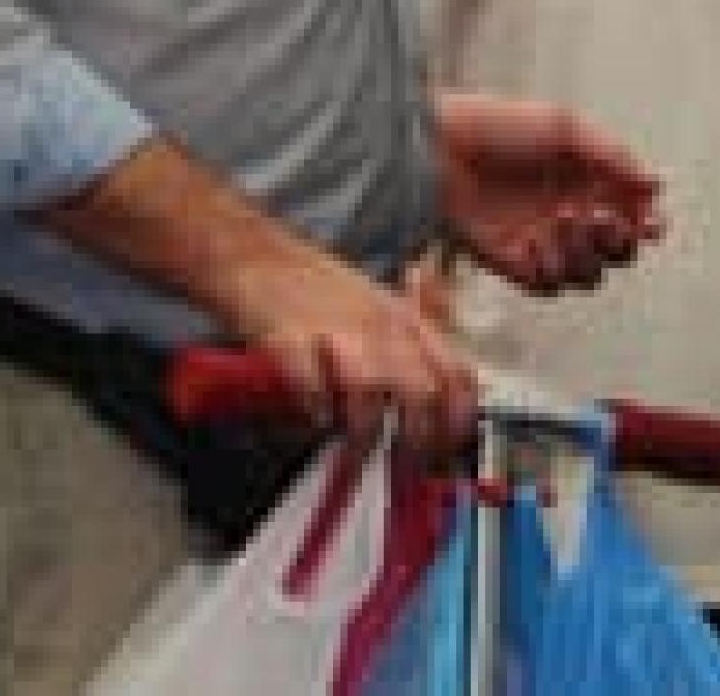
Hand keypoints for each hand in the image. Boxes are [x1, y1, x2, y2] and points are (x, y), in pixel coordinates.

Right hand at [206, 232, 483, 465]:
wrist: (261, 257)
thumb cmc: (323, 290)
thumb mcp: (383, 309)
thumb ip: (412, 349)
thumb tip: (440, 409)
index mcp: (408, 320)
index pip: (458, 375)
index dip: (459, 422)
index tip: (446, 452)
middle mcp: (381, 326)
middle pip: (422, 392)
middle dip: (417, 440)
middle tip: (401, 462)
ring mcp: (338, 332)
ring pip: (370, 394)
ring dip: (363, 433)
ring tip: (352, 450)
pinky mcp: (292, 342)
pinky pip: (312, 388)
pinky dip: (316, 412)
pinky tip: (314, 415)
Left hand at [430, 93, 660, 298]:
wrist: (440, 154)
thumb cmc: (501, 129)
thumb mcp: (565, 129)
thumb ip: (614, 157)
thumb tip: (657, 184)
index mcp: (589, 179)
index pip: (634, 213)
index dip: (648, 222)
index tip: (653, 222)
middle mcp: (572, 214)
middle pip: (619, 251)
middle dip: (622, 241)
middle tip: (606, 221)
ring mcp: (545, 243)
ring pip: (589, 274)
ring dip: (584, 252)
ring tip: (562, 219)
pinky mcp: (516, 265)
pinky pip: (549, 285)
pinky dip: (548, 268)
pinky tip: (531, 242)